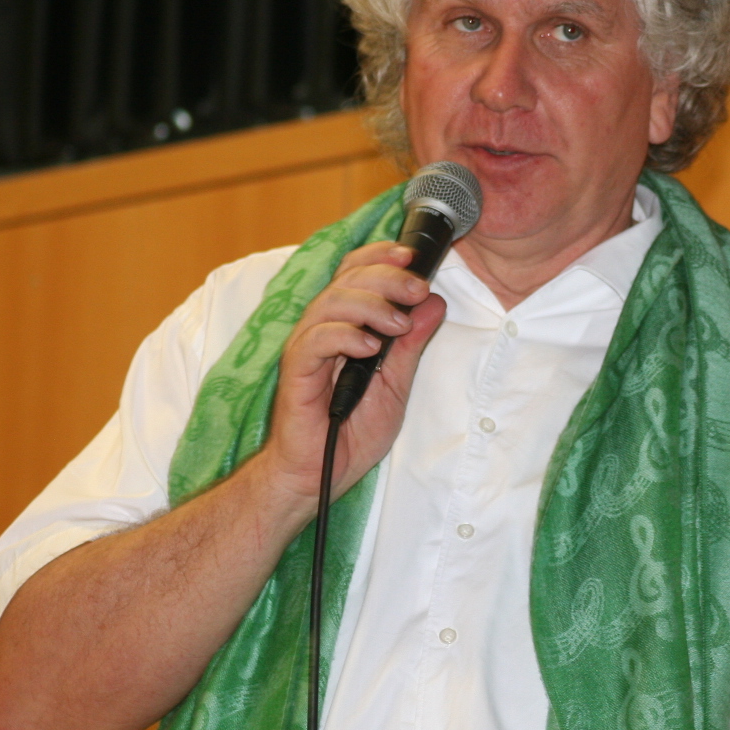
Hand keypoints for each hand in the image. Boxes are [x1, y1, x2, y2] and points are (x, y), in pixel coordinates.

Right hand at [255, 241, 447, 509]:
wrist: (319, 473)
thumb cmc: (351, 430)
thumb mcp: (396, 383)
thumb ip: (411, 344)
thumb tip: (434, 302)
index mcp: (345, 324)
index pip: (356, 271)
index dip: (382, 256)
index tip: (414, 256)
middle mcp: (322, 328)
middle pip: (346, 278)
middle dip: (386, 275)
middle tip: (417, 288)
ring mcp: (306, 347)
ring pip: (332, 302)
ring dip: (371, 304)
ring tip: (398, 324)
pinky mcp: (295, 370)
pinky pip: (316, 339)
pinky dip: (346, 336)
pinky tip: (370, 348)